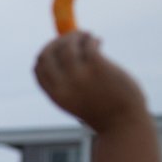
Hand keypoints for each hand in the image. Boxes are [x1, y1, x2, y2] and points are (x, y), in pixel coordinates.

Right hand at [34, 32, 148, 133]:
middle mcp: (63, 85)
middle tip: (72, 36)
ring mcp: (79, 76)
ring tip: (88, 36)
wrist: (123, 125)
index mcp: (55, 95)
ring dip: (76, 35)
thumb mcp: (78, 101)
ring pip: (67, 46)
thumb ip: (69, 83)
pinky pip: (88, 45)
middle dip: (57, 40)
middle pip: (48, 54)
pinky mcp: (97, 67)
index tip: (57, 47)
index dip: (46, 53)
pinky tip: (98, 42)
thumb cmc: (103, 113)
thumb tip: (67, 54)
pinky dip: (90, 40)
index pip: (39, 68)